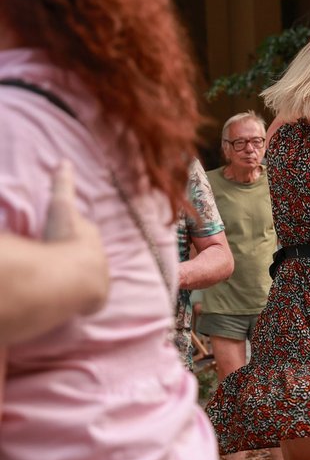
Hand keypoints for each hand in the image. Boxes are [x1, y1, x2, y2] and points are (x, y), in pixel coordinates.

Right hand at [45, 161, 108, 313]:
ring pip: (87, 275)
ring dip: (77, 277)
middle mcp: (99, 256)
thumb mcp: (61, 208)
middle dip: (76, 255)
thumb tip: (64, 161)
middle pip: (86, 253)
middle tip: (60, 257)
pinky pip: (87, 295)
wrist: (79, 276)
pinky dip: (80, 296)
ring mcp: (99, 277)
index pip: (82, 230)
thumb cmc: (67, 239)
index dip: (73, 232)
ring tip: (61, 279)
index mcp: (90, 235)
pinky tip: (69, 298)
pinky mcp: (96, 298)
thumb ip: (63, 184)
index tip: (64, 234)